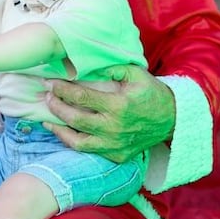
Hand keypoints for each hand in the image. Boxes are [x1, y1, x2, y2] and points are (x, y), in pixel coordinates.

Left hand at [43, 64, 175, 163]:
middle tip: (46, 96)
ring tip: (47, 119)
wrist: (173, 119)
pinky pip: (89, 151)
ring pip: (78, 141)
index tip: (50, 82)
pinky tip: (64, 132)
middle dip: (56, 106)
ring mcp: (115, 145)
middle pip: (75, 119)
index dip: (62, 89)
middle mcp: (114, 128)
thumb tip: (86, 62)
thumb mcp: (136, 74)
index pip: (82, 97)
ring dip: (59, 130)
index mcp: (118, 105)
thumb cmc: (151, 93)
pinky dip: (74, 142)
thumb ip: (112, 66)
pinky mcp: (117, 156)